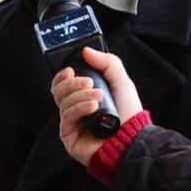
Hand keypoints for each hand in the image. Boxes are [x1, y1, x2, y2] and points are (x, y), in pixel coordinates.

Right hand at [51, 46, 142, 166]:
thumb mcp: (121, 82)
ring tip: (98, 97)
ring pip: (62, 101)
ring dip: (80, 95)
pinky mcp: (69, 135)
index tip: (70, 70)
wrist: (132, 140)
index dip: (63, 76)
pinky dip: (78, 107)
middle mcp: (77, 109)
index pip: (64, 84)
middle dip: (72, 83)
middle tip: (89, 83)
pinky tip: (92, 107)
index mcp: (85, 97)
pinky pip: (66, 115)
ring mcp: (72, 123)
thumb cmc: (129, 115)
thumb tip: (86, 51)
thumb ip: (107, 63)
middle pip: (59, 90)